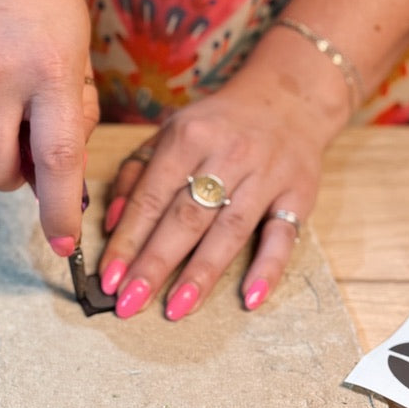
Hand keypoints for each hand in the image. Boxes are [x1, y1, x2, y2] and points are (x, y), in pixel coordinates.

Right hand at [0, 0, 98, 251]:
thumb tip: (57, 157)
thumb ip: (70, 98)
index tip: (64, 245)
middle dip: (9, 180)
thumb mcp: (75, 33)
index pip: (56, 160)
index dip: (59, 211)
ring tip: (0, 77)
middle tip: (22, 153)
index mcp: (50, 69)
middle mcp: (1, 77)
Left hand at [97, 74, 331, 319]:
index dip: (127, 241)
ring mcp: (266, 175)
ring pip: (230, 230)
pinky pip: (284, 236)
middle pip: (186, 218)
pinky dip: (268, 269)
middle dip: (154, 264)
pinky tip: (249, 298)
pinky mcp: (299, 193)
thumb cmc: (217, 125)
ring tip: (176, 309)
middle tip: (129, 303)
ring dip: (201, 273)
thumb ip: (135, 175)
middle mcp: (227, 154)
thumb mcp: (169, 133)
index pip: (150, 198)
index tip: (109, 278)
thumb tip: (111, 224)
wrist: (289, 98)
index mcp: (187, 136)